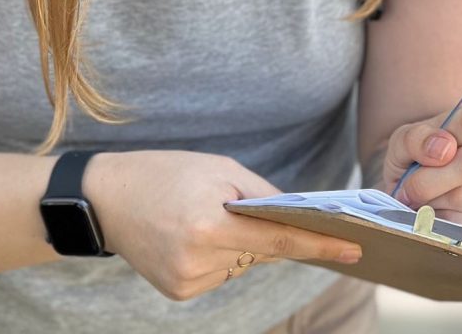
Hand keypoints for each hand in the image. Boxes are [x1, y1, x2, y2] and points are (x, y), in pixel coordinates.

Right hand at [83, 150, 363, 300]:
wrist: (106, 197)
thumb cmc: (167, 172)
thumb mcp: (217, 168)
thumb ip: (261, 196)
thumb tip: (299, 219)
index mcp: (209, 223)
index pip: (279, 240)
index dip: (319, 244)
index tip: (355, 249)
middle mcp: (199, 259)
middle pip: (262, 253)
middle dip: (269, 232)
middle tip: (243, 207)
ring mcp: (188, 281)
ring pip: (242, 264)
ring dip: (240, 244)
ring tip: (202, 215)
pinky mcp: (178, 292)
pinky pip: (221, 274)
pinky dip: (219, 255)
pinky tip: (192, 235)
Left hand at [375, 95, 461, 225]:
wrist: (436, 170)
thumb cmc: (427, 147)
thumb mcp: (409, 134)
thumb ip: (418, 137)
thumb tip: (443, 148)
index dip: (446, 138)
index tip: (426, 151)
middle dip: (433, 180)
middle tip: (409, 186)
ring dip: (437, 200)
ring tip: (421, 195)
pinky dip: (446, 216)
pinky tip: (437, 205)